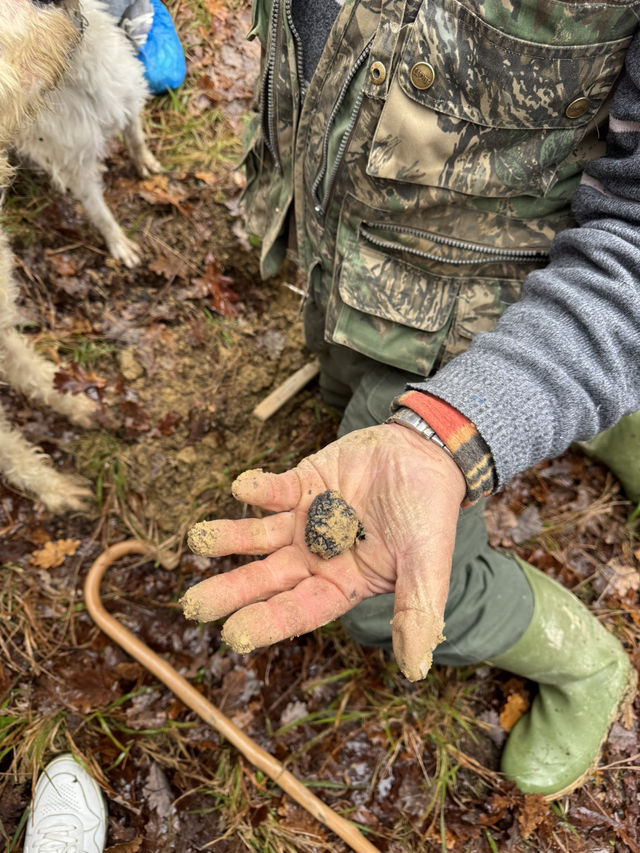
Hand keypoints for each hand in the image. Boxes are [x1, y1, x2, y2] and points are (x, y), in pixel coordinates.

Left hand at [180, 424, 465, 680]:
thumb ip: (418, 613)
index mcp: (341, 583)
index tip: (233, 635)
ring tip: (199, 539)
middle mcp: (315, 556)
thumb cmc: (429, 515)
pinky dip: (257, 488)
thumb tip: (415, 672)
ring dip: (228, 536)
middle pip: (267, 578)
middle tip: (192, 605)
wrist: (426, 456)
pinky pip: (273, 488)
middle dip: (231, 590)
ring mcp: (304, 519)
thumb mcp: (427, 565)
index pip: (298, 609)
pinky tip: (242, 487)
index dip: (268, 621)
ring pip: (258, 535)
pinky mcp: (300, 483)